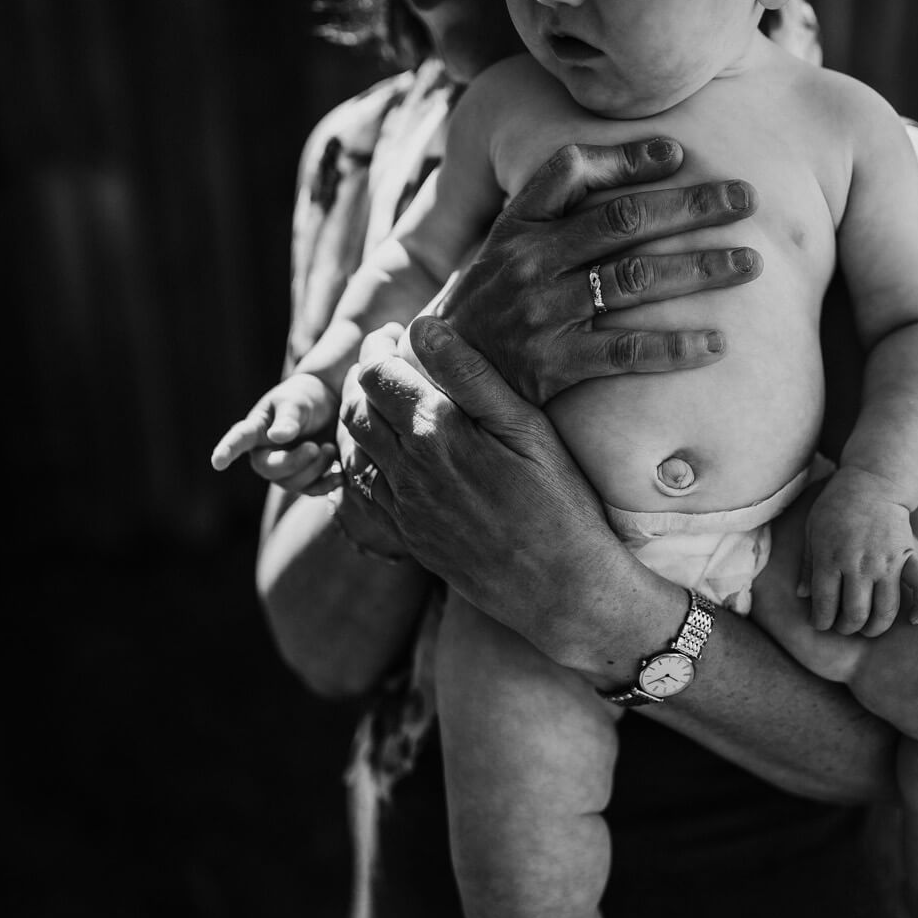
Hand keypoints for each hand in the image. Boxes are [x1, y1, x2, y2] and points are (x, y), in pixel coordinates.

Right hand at [210, 373, 339, 491]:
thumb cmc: (306, 398)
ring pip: (292, 483)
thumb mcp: (297, 402)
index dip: (227, 451)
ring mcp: (284, 467)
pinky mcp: (305, 477)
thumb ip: (288, 419)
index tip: (217, 462)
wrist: (330, 404)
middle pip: (270, 469)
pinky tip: (340, 476)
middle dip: (294, 462)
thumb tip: (276, 437)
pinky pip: (311, 491)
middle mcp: (265, 452)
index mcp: (257, 429)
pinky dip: (327, 485)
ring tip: (330, 448)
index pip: (239, 439)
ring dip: (315, 469)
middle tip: (316, 447)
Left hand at [340, 318, 626, 669]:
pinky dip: (363, 459)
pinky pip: (364, 490)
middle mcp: (408, 471)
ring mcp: (404, 509)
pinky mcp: (409, 537)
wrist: (563, 590)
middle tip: (385, 358)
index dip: (380, 347)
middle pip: (357, 408)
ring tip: (382, 397)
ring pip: (354, 449)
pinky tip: (384, 450)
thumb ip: (472, 376)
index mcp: (436, 433)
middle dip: (364, 375)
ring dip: (359, 416)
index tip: (394, 334)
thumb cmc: (561, 504)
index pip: (377, 374)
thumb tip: (423, 327)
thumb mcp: (528, 429)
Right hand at [432, 137, 762, 404]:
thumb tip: (623, 173)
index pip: (572, 172)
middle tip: (746, 199)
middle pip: (623, 221)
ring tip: (750, 263)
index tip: (680, 153)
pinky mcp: (553, 366)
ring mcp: (541, 314)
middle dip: (691, 206)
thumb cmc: (491, 309)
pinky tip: (718, 343)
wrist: (442, 385)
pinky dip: (676, 346)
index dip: (627, 158)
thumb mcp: (503, 250)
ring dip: (700, 268)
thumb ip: (552, 214)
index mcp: (518, 226)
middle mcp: (529, 262)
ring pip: (635, 280)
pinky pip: (627, 351)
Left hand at [797, 467, 917, 635]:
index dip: (821, 621)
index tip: (821, 622)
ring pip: (885, 610)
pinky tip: (914, 619)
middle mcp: (859, 564)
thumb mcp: (812, 531)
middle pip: (855, 614)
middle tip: (844, 626)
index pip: (824, 605)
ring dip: (876, 627)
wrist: (872, 482)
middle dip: (847, 627)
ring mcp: (886, 562)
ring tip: (868, 628)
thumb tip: (803, 596)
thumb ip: (807, 565)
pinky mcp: (908, 556)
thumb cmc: (836, 506)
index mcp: (830, 559)